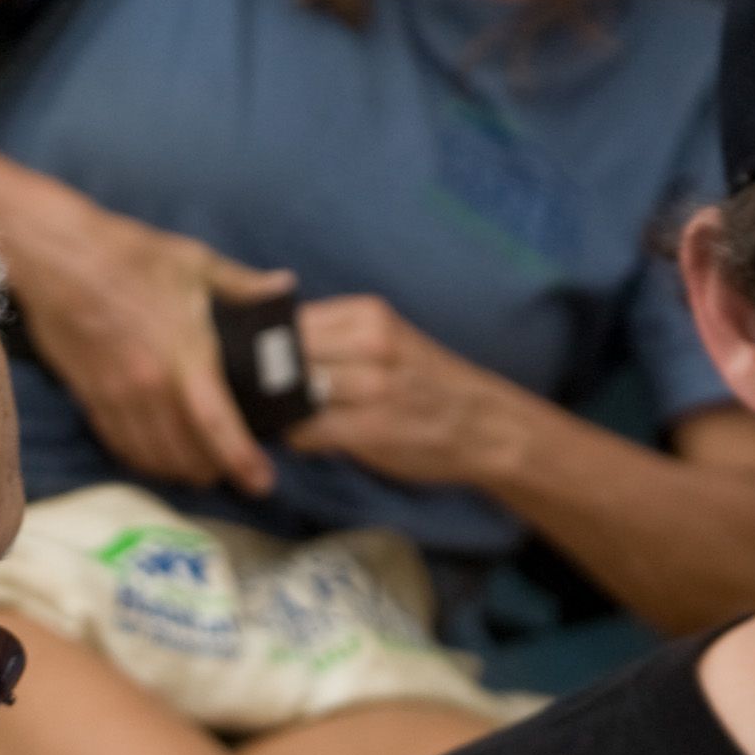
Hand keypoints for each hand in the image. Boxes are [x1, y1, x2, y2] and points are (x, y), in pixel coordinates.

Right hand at [5, 193, 288, 497]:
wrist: (58, 258)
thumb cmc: (128, 255)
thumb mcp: (194, 262)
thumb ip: (242, 285)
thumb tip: (283, 288)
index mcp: (184, 356)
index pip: (218, 425)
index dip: (243, 461)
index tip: (262, 482)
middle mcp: (150, 388)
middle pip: (187, 454)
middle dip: (215, 470)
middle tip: (236, 471)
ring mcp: (118, 397)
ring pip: (153, 457)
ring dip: (180, 470)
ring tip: (200, 469)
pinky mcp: (91, 398)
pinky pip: (121, 445)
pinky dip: (144, 459)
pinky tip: (157, 457)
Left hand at [282, 294, 507, 490]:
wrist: (485, 426)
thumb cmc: (427, 385)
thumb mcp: (388, 339)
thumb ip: (336, 335)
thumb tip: (269, 343)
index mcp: (370, 315)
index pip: (291, 322)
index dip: (272, 348)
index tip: (270, 365)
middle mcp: (371, 344)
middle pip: (285, 357)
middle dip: (272, 380)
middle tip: (275, 397)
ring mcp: (372, 387)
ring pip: (291, 394)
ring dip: (285, 412)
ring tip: (299, 418)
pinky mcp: (370, 429)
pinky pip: (305, 432)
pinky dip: (300, 439)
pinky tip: (317, 439)